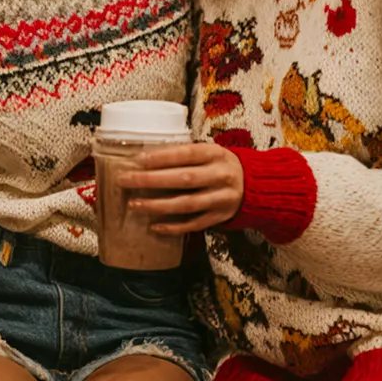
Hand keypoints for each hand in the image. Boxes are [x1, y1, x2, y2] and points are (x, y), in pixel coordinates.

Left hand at [119, 142, 244, 234]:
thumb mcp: (210, 153)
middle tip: (125, 181)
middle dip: (151, 180)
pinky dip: (173, 227)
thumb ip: (186, 155)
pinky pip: (194, 224)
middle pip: (183, 179)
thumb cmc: (221, 165)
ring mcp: (222, 198)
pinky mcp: (220, 217)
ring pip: (186, 204)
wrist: (256, 186)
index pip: (186, 154)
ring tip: (134, 204)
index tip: (137, 160)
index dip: (161, 157)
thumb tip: (146, 158)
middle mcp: (220, 176)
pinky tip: (154, 226)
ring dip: (157, 205)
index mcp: (216, 154)